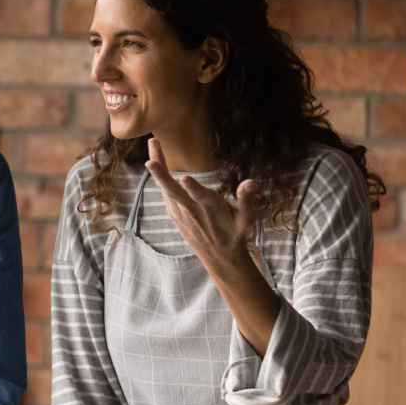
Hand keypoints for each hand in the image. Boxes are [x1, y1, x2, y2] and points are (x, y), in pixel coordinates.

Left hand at [144, 137, 260, 276]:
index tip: (185, 178)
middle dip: (162, 171)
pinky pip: (165, 194)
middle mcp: (192, 211)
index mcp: (211, 209)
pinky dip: (159, 179)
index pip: (202, 198)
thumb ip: (247, 200)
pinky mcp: (175, 215)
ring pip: (166, 189)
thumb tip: (252, 183)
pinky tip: (156, 164)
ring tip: (153, 145)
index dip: (194, 189)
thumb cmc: (235, 234)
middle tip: (153, 145)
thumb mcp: (246, 219)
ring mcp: (181, 214)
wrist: (220, 258)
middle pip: (173, 190)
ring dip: (158, 168)